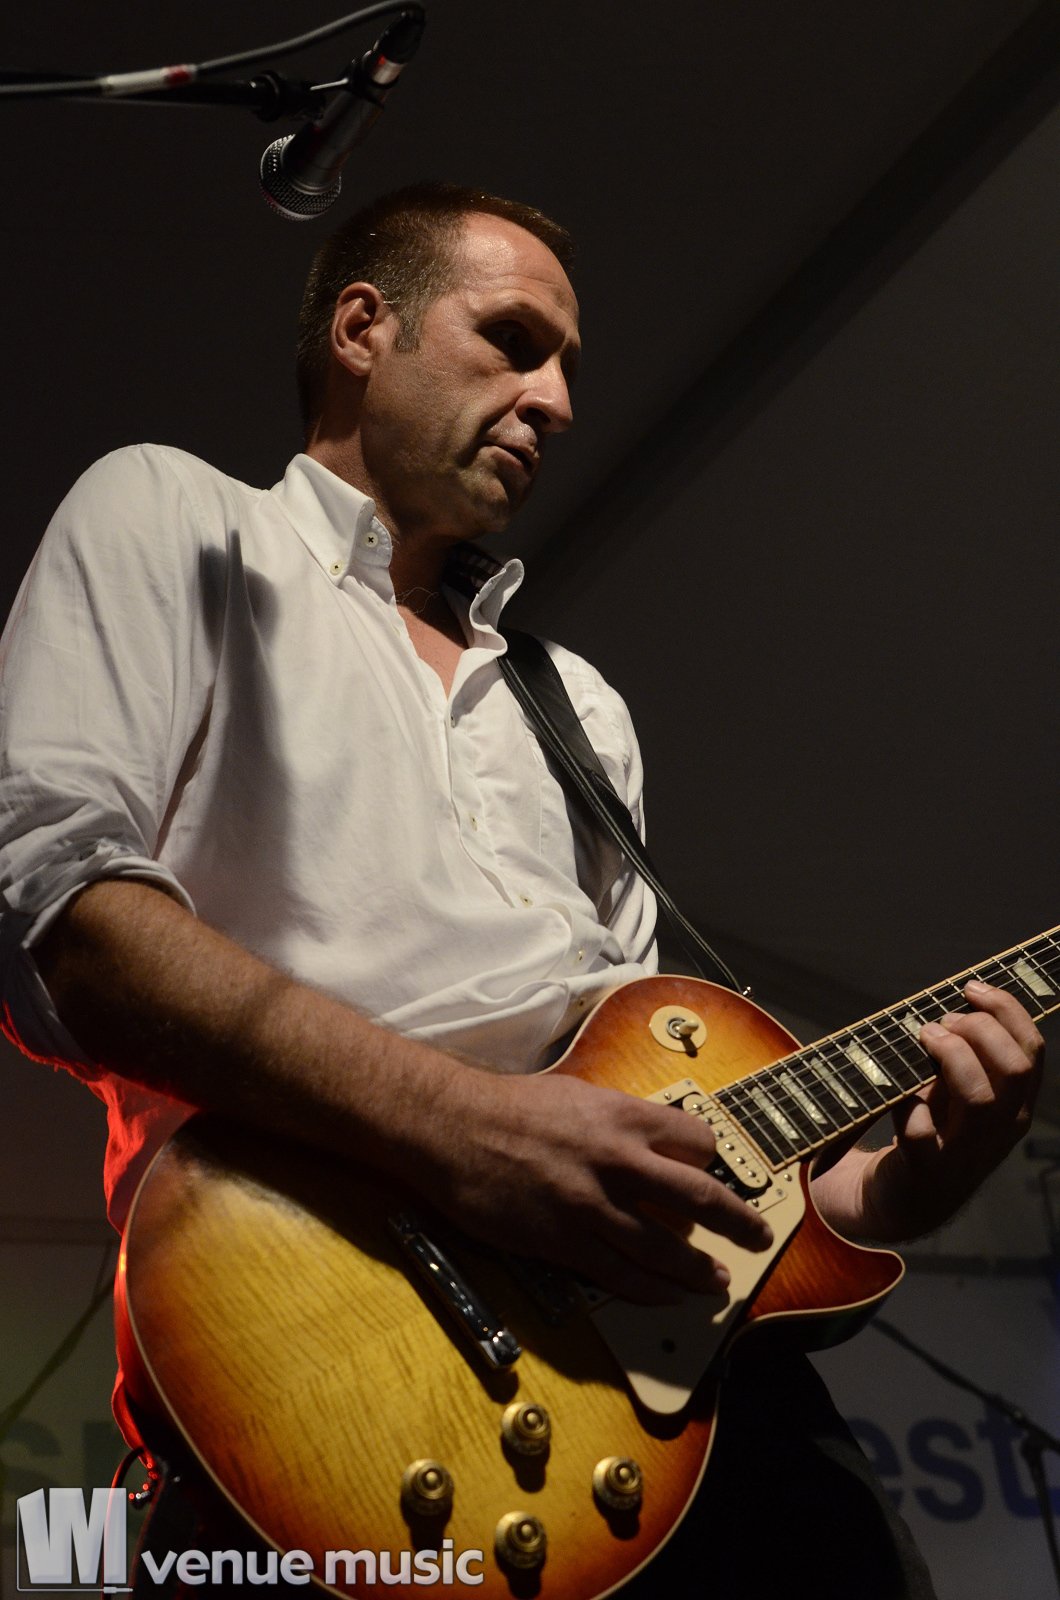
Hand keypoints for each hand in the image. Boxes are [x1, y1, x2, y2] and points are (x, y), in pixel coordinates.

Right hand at [414, 1068, 773, 1303]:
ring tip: (719, 1281)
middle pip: (699, 1197)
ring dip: (699, 1269)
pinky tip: (668, 1296)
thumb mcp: (578, 1095)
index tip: (711, 1171)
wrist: (454, 1129)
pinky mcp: (565, 1241)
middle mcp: (618, 1160)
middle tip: (758, 1236)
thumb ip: (618, 1120)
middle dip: (737, 1221)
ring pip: (665, 1248)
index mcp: (623, 1117)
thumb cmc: (510, 1107)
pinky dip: (652, 1290)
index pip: (695, 1140)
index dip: (709, 1157)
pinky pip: (621, 1275)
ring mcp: (593, 1206)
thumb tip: (646, 1141)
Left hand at [818, 980, 1043, 1240]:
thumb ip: (967, 1052)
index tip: (971, 988)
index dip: (1006, 1009)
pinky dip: (906, 1104)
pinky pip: (919, 1134)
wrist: (904, 1199)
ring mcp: (965, 1154)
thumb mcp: (958, 1088)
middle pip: (1015, 1069)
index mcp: (1014, 1104)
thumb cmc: (932, 1128)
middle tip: (943, 1021)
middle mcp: (1000, 1130)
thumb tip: (962, 996)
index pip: (1032, 1050)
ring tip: (923, 1038)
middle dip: (979, 1029)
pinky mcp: (924, 1172)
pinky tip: (897, 1093)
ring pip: (980, 1099)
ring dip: (951, 1056)